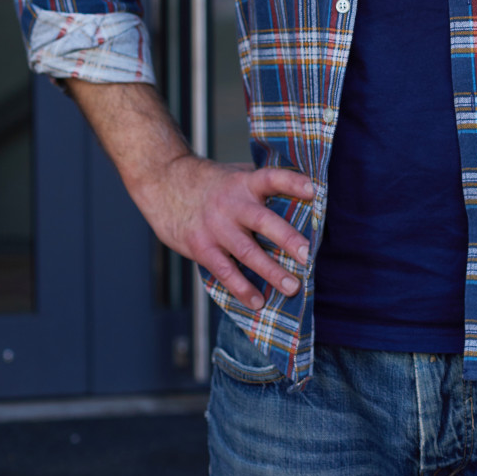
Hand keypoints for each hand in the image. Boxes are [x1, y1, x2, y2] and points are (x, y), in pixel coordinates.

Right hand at [135, 153, 314, 311]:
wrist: (163, 183)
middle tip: (309, 255)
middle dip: (288, 239)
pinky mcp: (201, 247)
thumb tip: (300, 194)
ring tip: (293, 287)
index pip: (271, 178)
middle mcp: (232, 204)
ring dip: (271, 272)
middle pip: (264, 221)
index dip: (292, 183)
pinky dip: (242, 288)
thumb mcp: (235, 174)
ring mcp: (216, 227)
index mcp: (244, 182)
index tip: (313, 190)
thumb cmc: (209, 182)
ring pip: (248, 252)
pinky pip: (225, 271)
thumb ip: (261, 184)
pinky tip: (258, 301)